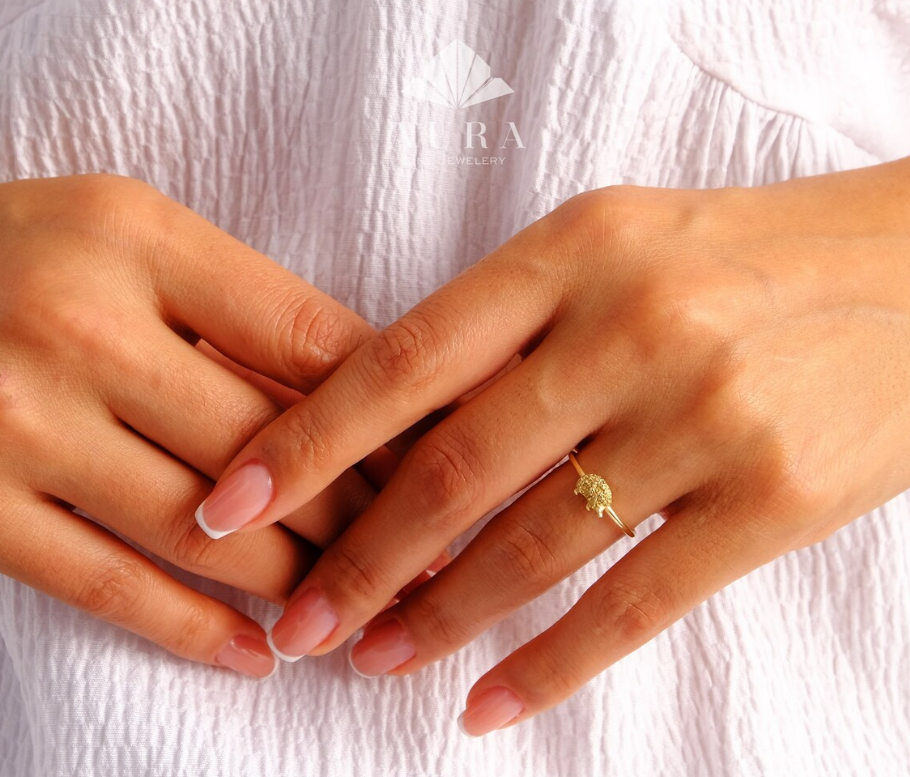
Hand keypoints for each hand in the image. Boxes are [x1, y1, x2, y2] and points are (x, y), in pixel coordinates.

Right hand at [0, 174, 383, 676]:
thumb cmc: (25, 255)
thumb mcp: (128, 239)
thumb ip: (232, 312)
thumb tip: (359, 399)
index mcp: (136, 240)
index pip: (311, 341)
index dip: (392, 414)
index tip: (441, 460)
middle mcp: (76, 326)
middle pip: (269, 446)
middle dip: (362, 514)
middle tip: (421, 552)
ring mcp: (17, 422)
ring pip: (202, 530)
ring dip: (297, 581)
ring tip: (355, 603)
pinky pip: (105, 584)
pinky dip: (193, 630)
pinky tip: (255, 651)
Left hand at [200, 158, 909, 725]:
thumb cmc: (737, 258)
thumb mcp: (610, 247)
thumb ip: (504, 324)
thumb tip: (390, 423)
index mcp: (572, 252)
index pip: (405, 358)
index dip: (308, 440)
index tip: (231, 503)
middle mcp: (631, 329)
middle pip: (455, 466)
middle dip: (359, 556)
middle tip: (296, 620)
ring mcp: (703, 416)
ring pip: (535, 545)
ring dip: (440, 616)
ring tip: (373, 659)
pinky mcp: (771, 498)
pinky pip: (635, 603)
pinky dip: (551, 666)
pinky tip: (487, 705)